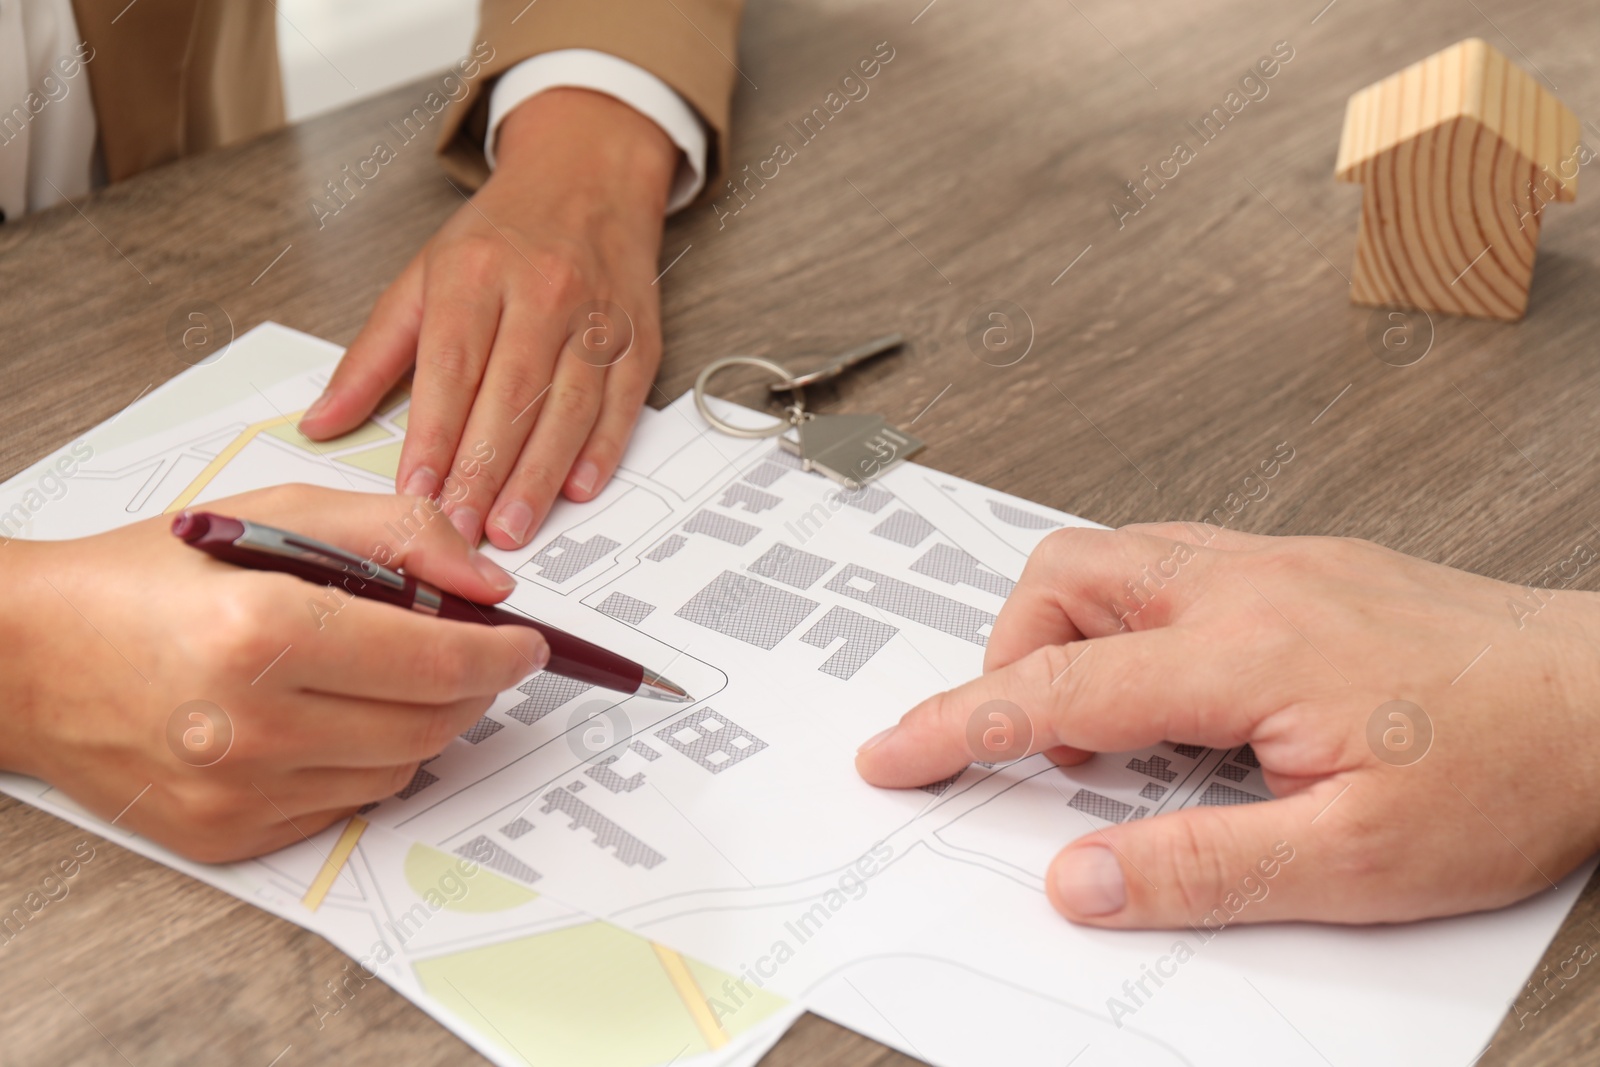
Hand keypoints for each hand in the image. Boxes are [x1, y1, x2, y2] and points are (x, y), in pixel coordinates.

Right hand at [0, 485, 547, 862]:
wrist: (26, 655)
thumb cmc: (146, 577)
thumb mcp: (273, 515)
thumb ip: (395, 534)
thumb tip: (488, 582)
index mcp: (262, 629)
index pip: (436, 656)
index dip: (502, 651)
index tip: (528, 642)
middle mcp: (249, 725)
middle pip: (431, 723)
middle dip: (473, 686)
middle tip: (475, 654)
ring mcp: (236, 792)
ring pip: (398, 771)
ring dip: (422, 724)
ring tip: (389, 678)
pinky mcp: (226, 836)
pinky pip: (345, 806)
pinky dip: (363, 763)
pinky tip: (332, 719)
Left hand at [299, 88, 680, 548]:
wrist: (588, 178)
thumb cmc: (500, 237)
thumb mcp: (423, 277)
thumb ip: (370, 356)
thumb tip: (320, 423)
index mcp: (475, 272)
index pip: (452, 366)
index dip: (434, 434)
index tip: (416, 490)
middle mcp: (541, 291)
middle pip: (511, 394)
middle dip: (484, 470)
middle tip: (461, 529)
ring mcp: (596, 316)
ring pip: (569, 406)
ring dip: (539, 475)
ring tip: (511, 529)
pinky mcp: (638, 338)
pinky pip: (622, 402)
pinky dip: (602, 450)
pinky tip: (577, 489)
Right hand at [855, 524, 1599, 926]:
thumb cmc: (1512, 770)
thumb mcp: (1358, 863)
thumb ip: (1203, 868)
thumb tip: (1083, 882)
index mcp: (1245, 653)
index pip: (1055, 688)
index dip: (957, 725)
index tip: (897, 753)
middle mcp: (1246, 583)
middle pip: (1062, 579)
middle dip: (1010, 659)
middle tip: (1035, 752)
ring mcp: (1274, 562)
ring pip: (1112, 558)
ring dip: (1073, 638)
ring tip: (1110, 732)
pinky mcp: (1301, 565)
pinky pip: (1172, 566)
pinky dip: (1134, 624)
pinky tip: (1178, 692)